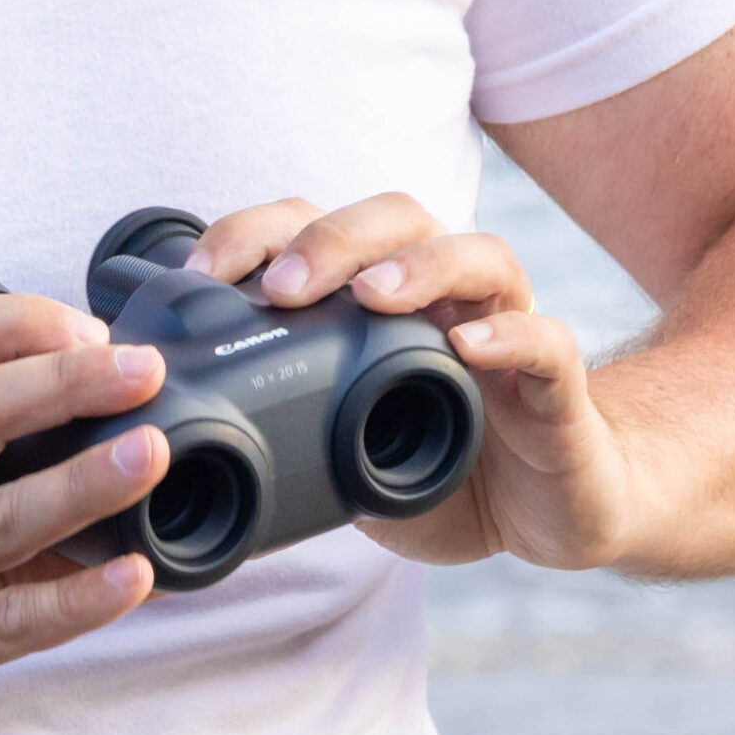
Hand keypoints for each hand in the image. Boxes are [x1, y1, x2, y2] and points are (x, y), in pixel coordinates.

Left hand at [186, 194, 644, 570]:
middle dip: (331, 239)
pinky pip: (547, 342)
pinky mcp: (557, 387)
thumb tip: (177, 447)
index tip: (199, 278)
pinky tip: (469, 345)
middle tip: (280, 286)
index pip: (316, 231)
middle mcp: (446, 295)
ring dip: (419, 265)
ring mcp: (506, 331)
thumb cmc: (444, 471)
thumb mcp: (342, 455)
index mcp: (383, 299)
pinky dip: (510, 336)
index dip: (256, 236)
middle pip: (397, 220)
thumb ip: (279, 431)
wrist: (548, 514)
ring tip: (371, 296)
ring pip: (478, 257)